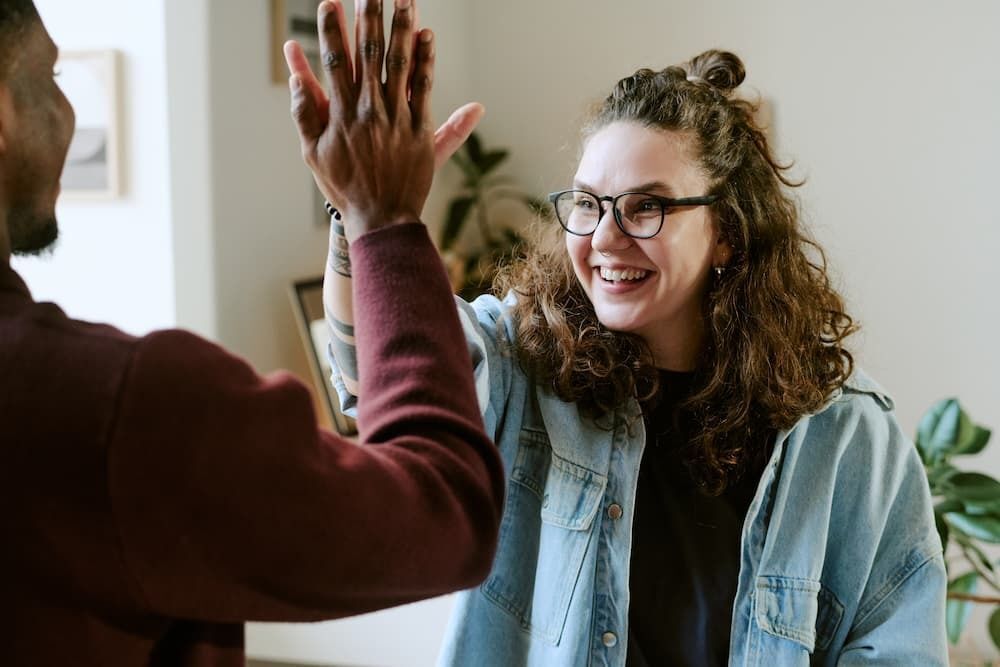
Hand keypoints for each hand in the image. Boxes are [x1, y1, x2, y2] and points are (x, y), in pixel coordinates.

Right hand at [284, 0, 482, 240]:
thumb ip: (304, 109)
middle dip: (369, 16)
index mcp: (340, 112)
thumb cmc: (344, 185)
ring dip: (402, 27)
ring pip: (399, 62)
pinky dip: (425, 60)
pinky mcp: (420, 128)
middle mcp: (369, 109)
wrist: (381, 217)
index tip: (331, 2)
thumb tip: (297, 72)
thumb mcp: (312, 150)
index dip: (332, 29)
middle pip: (369, 52)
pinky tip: (426, 35)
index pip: (334, 60)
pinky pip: (424, 87)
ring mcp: (397, 117)